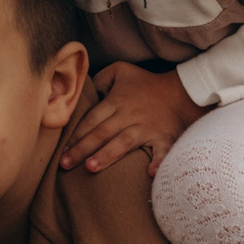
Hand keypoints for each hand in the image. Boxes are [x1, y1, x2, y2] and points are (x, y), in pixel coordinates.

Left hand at [61, 62, 205, 176]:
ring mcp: (147, 128)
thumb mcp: (121, 71)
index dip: (75, 134)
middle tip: (65, 164)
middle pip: (102, 133)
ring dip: (108, 155)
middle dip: (83, 148)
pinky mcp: (164, 138)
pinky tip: (150, 173)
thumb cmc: (147, 83)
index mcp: (117, 101)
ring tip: (91, 167)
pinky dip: (159, 162)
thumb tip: (82, 90)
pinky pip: (162, 151)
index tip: (61, 150)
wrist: (182, 90)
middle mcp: (130, 115)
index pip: (92, 119)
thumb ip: (100, 79)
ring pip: (124, 143)